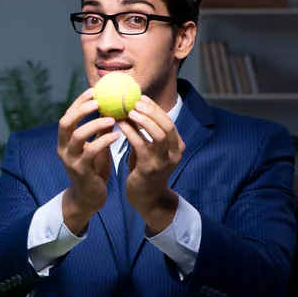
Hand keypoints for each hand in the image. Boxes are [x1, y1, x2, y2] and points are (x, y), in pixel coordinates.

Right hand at [57, 88, 119, 234]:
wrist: (89, 197)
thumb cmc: (93, 169)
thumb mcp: (95, 146)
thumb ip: (99, 129)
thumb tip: (111, 108)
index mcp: (65, 140)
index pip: (68, 115)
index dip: (78, 102)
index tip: (93, 91)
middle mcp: (64, 148)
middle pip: (65, 123)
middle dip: (80, 110)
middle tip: (98, 101)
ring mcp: (70, 160)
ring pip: (77, 136)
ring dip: (94, 124)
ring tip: (112, 119)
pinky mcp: (81, 171)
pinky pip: (91, 152)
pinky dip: (104, 141)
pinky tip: (117, 136)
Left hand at [121, 95, 184, 232]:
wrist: (147, 199)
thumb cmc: (145, 170)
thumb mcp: (148, 149)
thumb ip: (143, 132)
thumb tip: (130, 108)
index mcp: (177, 145)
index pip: (168, 121)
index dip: (155, 108)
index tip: (141, 97)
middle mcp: (174, 153)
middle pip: (167, 125)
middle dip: (151, 111)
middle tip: (135, 101)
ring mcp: (164, 162)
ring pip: (159, 135)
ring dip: (144, 121)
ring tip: (129, 111)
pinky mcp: (150, 169)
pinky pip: (141, 146)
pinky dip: (131, 133)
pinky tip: (121, 126)